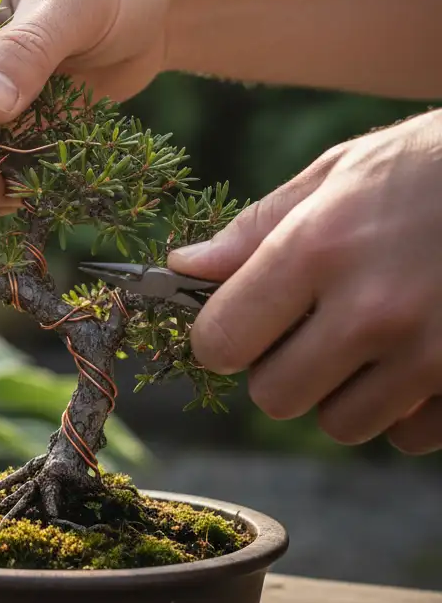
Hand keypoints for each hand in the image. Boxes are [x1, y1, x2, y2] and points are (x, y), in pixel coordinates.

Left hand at [169, 110, 441, 453]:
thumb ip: (256, 228)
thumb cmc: (431, 165)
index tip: (235, 325)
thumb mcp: (338, 173)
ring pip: (339, 424)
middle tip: (306, 330)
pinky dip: (403, 410)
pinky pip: (408, 437)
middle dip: (277, 369)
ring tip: (367, 339)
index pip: (222, 340)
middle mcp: (371, 311)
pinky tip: (416, 358)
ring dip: (339, 392)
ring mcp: (432, 356)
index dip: (218, 337)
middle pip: (274, 396)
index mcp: (319, 249)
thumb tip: (184, 266)